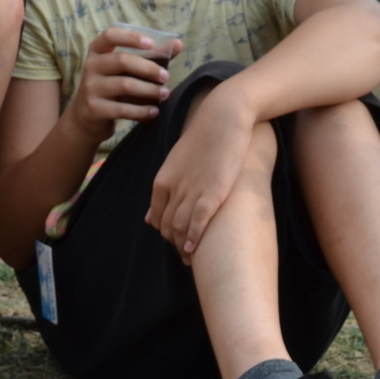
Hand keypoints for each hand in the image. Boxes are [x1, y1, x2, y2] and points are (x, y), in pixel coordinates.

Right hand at [69, 28, 179, 139]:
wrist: (86, 119)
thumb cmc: (112, 88)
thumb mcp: (123, 71)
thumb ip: (150, 57)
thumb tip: (178, 44)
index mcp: (98, 51)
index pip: (110, 36)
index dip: (131, 38)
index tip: (151, 43)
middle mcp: (91, 66)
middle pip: (122, 61)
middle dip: (148, 68)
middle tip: (166, 77)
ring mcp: (91, 88)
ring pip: (125, 85)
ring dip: (149, 90)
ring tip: (165, 94)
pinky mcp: (95, 109)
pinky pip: (122, 109)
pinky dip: (142, 111)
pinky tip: (154, 112)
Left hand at [146, 88, 250, 262]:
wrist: (223, 118)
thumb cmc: (205, 139)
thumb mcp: (179, 161)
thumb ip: (169, 185)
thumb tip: (160, 205)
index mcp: (163, 180)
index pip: (157, 217)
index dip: (165, 233)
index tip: (177, 241)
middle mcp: (173, 188)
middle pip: (167, 226)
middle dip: (174, 244)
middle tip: (185, 256)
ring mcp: (192, 191)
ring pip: (180, 228)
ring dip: (182, 248)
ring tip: (190, 261)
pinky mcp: (212, 192)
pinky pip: (197, 222)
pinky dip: (194, 239)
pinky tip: (193, 252)